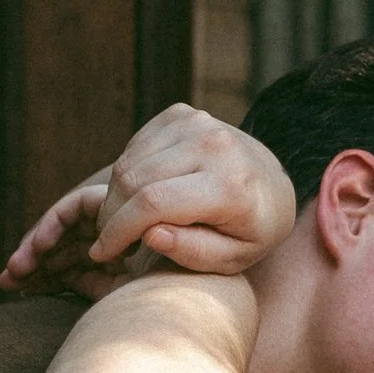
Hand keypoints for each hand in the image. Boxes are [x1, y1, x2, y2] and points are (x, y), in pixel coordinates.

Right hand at [0, 105, 298, 301]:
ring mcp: (196, 123)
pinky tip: (143, 194)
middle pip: (133, 180)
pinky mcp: (181, 114)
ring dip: (116, 197)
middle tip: (113, 242)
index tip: (101, 253)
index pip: (153, 203)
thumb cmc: (251, 229)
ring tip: (128, 223)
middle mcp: (214, 145)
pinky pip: (134, 147)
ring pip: (128, 163)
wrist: (272, 183)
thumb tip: (149, 234)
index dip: (118, 230)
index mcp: (230, 185)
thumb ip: (193, 253)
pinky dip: (129, 175)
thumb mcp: (233, 258)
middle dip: (112, 216)